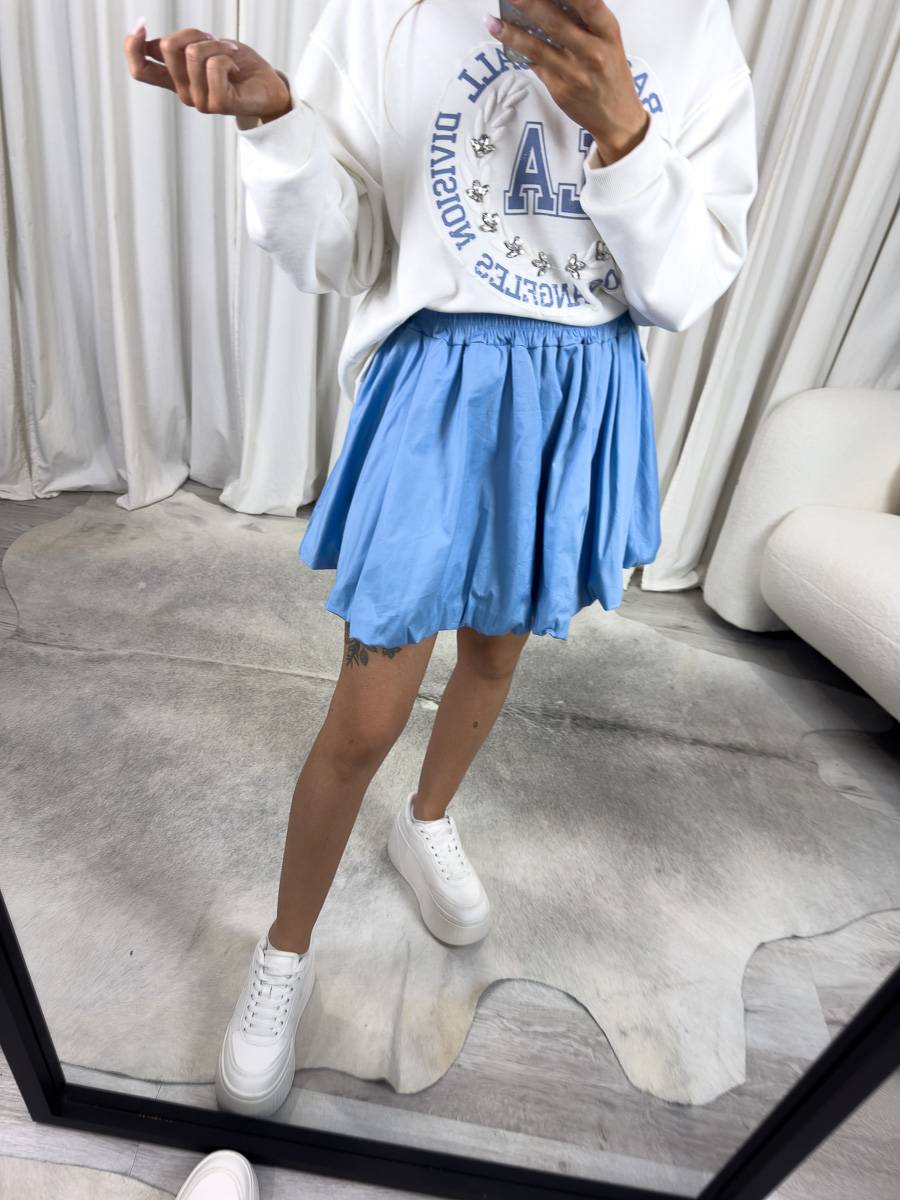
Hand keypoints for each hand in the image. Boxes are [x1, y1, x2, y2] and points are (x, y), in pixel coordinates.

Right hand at [124, 22, 291, 122]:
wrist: (268, 87)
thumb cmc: (237, 66)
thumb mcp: (201, 49)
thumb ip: (177, 49)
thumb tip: (149, 42)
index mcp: (175, 79)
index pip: (139, 70)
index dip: (132, 46)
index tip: (140, 23)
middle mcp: (183, 92)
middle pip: (167, 47)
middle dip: (192, 32)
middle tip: (213, 40)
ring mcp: (200, 101)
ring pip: (193, 53)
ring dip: (216, 45)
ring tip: (229, 55)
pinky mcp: (219, 104)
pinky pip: (214, 66)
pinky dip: (227, 57)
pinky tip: (235, 69)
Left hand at [486, 0, 648, 164]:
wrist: (617, 118)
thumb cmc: (611, 72)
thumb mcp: (608, 41)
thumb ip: (585, 21)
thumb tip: (548, 3)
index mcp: (608, 33)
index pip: (589, 3)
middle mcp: (593, 52)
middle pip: (555, 23)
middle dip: (529, 4)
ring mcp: (575, 74)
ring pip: (538, 48)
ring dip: (511, 33)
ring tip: (491, 21)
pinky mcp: (561, 91)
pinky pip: (536, 67)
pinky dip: (520, 52)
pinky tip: (505, 41)